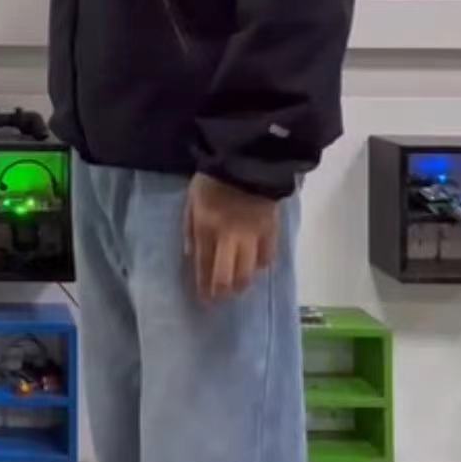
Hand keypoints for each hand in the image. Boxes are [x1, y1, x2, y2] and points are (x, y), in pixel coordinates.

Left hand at [184, 173, 279, 301]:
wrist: (248, 160)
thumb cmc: (213, 180)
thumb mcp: (192, 201)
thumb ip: (189, 229)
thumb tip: (190, 255)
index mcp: (207, 228)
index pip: (205, 266)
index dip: (204, 286)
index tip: (204, 301)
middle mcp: (229, 237)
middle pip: (228, 275)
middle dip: (223, 292)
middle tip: (220, 299)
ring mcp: (252, 235)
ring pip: (248, 271)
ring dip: (242, 284)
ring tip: (237, 288)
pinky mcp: (271, 230)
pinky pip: (268, 256)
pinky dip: (261, 265)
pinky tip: (256, 267)